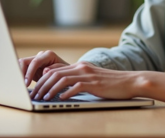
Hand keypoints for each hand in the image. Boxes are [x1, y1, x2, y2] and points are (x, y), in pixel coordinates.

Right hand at [19, 50, 69, 86]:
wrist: (66, 76)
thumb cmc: (66, 74)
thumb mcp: (63, 73)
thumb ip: (54, 70)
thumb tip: (44, 71)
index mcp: (48, 55)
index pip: (35, 62)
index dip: (29, 73)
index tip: (27, 83)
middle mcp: (40, 56)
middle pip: (24, 61)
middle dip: (20, 74)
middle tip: (19, 86)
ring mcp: (35, 60)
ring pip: (20, 65)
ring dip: (18, 76)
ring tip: (18, 87)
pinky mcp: (31, 67)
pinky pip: (21, 70)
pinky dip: (20, 78)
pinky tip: (20, 86)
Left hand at [28, 61, 142, 100]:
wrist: (129, 81)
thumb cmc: (110, 83)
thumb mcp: (91, 78)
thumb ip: (77, 79)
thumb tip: (59, 84)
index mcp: (79, 66)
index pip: (54, 69)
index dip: (42, 79)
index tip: (35, 88)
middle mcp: (81, 67)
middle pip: (54, 73)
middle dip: (41, 85)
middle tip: (35, 95)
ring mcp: (87, 74)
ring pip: (62, 79)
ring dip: (50, 90)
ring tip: (43, 98)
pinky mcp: (94, 83)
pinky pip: (75, 87)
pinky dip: (66, 93)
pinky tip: (60, 99)